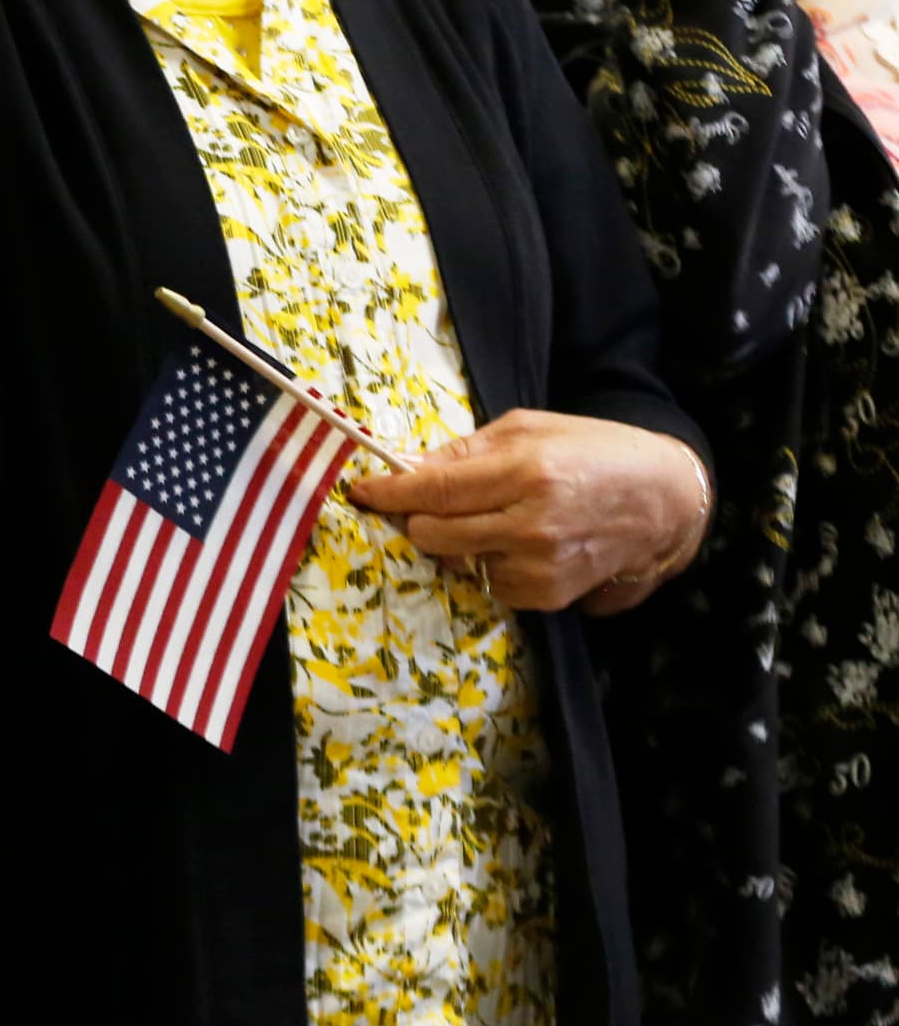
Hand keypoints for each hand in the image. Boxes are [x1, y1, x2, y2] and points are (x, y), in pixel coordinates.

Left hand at [343, 409, 710, 612]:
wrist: (665, 501)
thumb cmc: (592, 451)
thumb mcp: (528, 429)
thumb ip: (464, 451)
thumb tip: (404, 468)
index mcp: (525, 472)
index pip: (432, 490)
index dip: (388, 492)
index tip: (360, 491)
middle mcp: (531, 524)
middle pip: (430, 533)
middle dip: (417, 518)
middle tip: (429, 504)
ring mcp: (541, 565)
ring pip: (454, 562)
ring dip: (456, 542)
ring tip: (492, 519)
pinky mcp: (549, 595)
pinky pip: (487, 584)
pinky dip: (488, 564)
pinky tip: (516, 543)